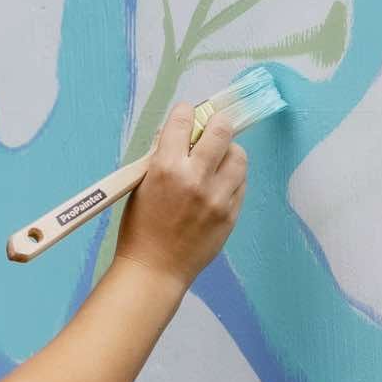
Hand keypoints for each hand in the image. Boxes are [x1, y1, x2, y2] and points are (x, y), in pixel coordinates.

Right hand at [113, 98, 247, 287]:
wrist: (154, 268)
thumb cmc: (140, 227)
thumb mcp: (142, 184)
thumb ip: (162, 157)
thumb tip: (180, 132)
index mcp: (165, 167)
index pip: (183, 121)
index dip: (186, 112)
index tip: (187, 114)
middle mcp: (194, 178)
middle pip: (221, 130)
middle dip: (216, 123)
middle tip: (213, 127)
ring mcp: (217, 197)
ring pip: (238, 155)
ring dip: (228, 150)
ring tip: (218, 158)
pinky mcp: (231, 214)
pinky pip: (241, 182)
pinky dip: (232, 176)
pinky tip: (220, 182)